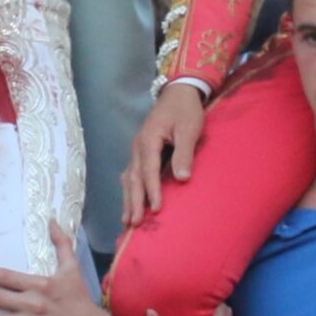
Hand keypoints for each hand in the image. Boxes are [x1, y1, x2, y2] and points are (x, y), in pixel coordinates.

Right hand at [124, 82, 205, 226]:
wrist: (179, 92)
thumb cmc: (185, 110)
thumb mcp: (189, 129)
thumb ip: (184, 152)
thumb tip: (182, 178)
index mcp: (148, 140)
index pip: (149, 171)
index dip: (152, 191)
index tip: (156, 210)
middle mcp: (137, 146)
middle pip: (134, 178)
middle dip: (133, 201)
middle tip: (134, 224)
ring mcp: (136, 148)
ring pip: (129, 177)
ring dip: (128, 199)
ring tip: (126, 221)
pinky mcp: (140, 150)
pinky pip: (131, 173)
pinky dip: (129, 189)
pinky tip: (129, 201)